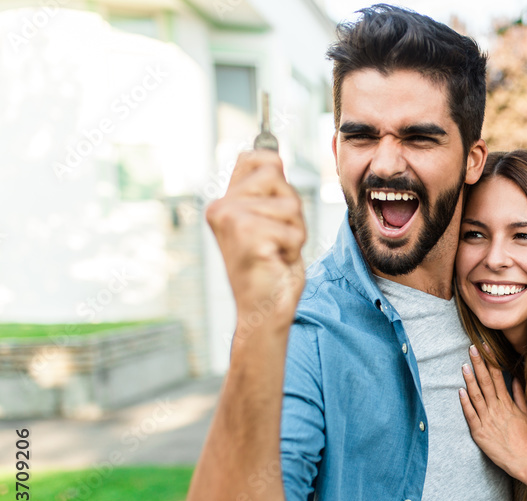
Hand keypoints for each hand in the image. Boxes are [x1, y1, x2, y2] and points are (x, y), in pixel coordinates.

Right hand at [206, 151, 306, 333]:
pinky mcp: (249, 235)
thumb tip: (271, 153)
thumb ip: (267, 190)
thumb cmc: (271, 269)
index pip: (258, 158)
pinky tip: (276, 261)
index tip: (274, 213)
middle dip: (291, 209)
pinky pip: (293, 228)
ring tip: (277, 251)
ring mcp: (232, 220)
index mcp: (223, 202)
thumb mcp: (269, 221)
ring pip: (290, 203)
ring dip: (294, 231)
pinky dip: (294, 247)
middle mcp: (221, 207)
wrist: (263, 310)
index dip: (278, 178)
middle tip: (276, 239)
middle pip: (278, 176)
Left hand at [458, 345, 526, 480]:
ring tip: (464, 365)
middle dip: (479, 363)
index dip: (491, 361)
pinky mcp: (479, 433)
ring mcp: (487, 420)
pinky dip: (465, 403)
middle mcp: (497, 408)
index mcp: (508, 403)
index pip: (498, 376)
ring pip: (476, 395)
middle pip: (486, 381)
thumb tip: (516, 379)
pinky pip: (470, 415)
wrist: (525, 459)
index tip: (485, 348)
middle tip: (472, 348)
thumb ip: (520, 395)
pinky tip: (460, 391)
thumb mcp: (526, 413)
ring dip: (470, 379)